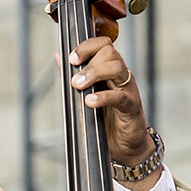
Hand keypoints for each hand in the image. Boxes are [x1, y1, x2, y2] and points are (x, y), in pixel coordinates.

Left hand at [68, 37, 154, 168]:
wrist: (125, 146)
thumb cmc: (107, 120)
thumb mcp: (85, 93)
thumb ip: (73, 74)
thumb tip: (58, 56)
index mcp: (110, 70)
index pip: (104, 45)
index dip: (87, 46)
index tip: (71, 58)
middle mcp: (121, 76)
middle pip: (110, 52)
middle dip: (88, 60)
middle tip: (73, 78)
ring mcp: (128, 90)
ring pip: (117, 69)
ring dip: (94, 74)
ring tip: (78, 86)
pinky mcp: (132, 107)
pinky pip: (120, 97)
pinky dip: (103, 97)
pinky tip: (90, 101)